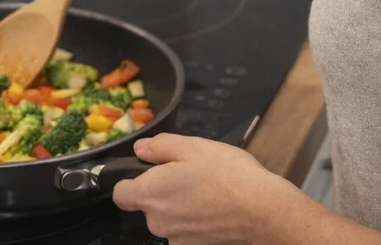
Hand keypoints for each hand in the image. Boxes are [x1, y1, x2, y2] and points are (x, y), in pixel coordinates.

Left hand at [111, 134, 290, 244]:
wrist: (260, 210)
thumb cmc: (225, 173)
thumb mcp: (192, 146)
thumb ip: (160, 146)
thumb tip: (139, 149)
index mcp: (150, 193)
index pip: (120, 193)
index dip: (130, 179)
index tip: (149, 170)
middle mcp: (156, 222)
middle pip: (147, 204)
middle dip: (162, 188)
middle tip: (189, 171)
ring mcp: (174, 238)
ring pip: (167, 216)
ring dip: (179, 203)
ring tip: (206, 187)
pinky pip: (184, 228)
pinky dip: (194, 218)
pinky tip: (213, 205)